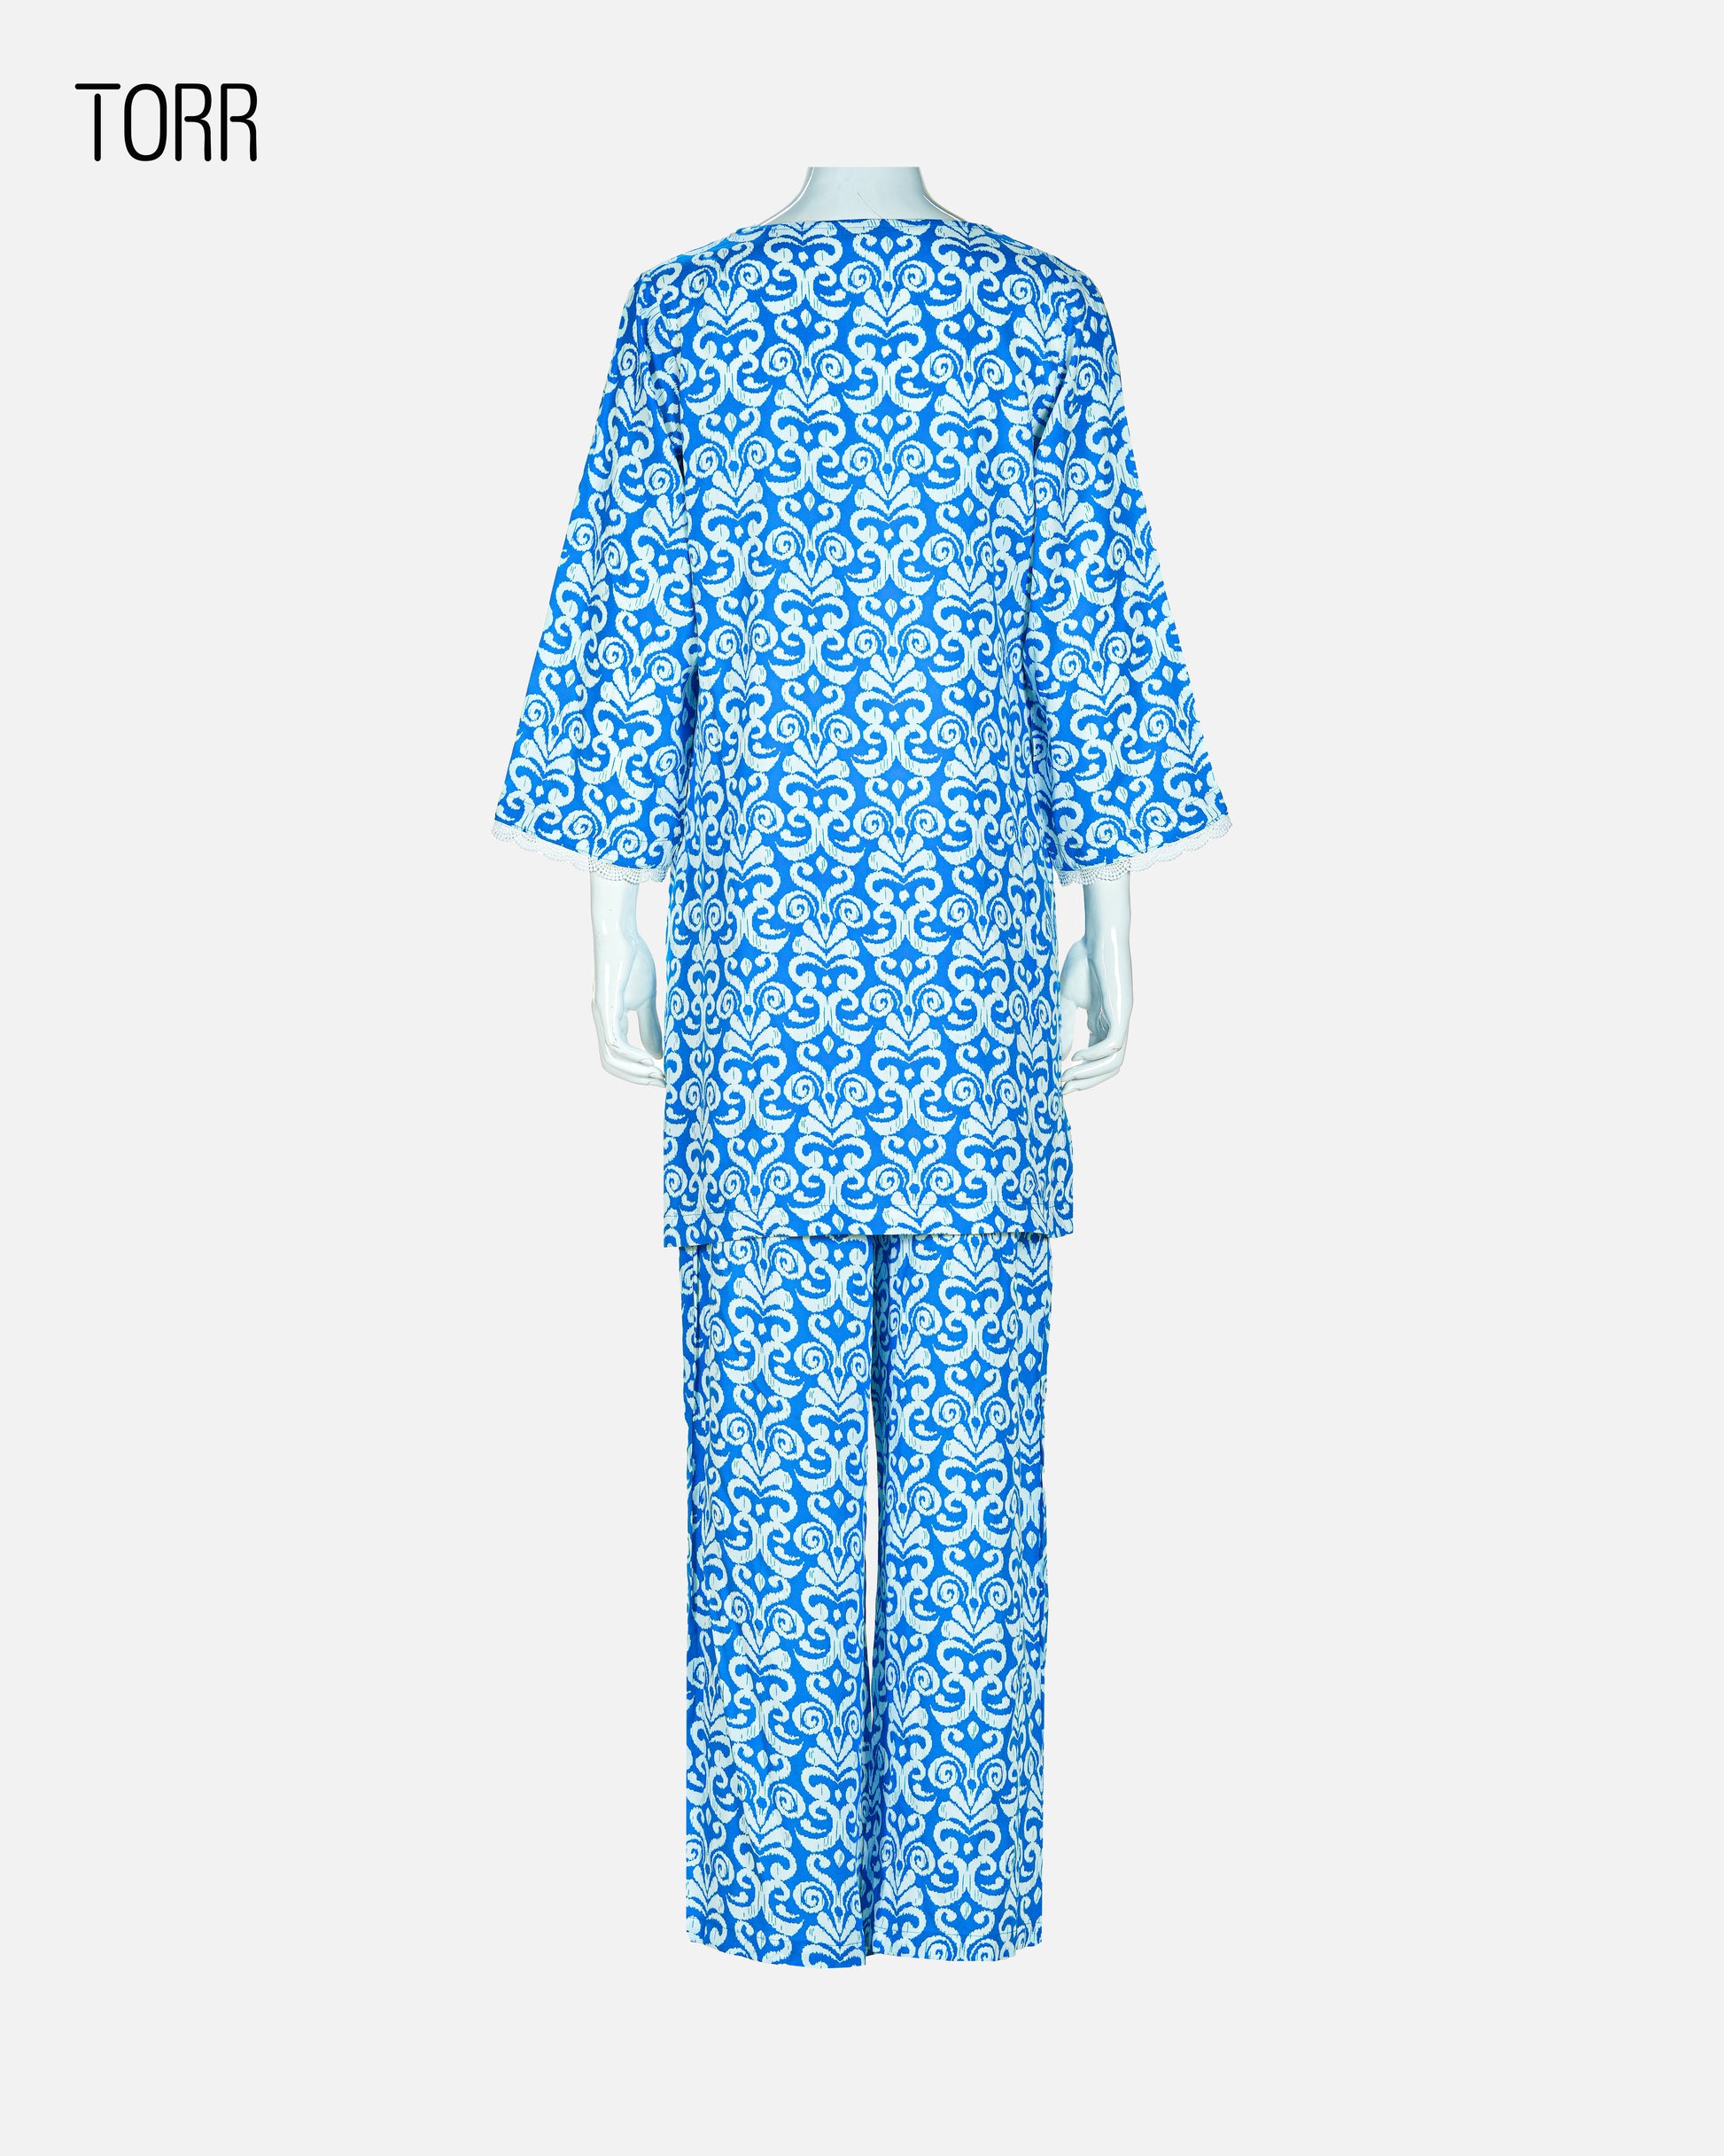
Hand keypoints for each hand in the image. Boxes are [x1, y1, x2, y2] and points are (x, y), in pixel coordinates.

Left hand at [589, 875, 665, 1086]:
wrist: (622, 934)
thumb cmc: (633, 961)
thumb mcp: (647, 999)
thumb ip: (651, 1026)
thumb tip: (658, 1054)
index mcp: (610, 1022)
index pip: (617, 1059)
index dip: (637, 1073)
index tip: (663, 1078)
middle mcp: (601, 1022)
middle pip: (610, 1065)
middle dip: (636, 1078)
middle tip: (662, 1083)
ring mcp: (601, 1015)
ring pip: (610, 1058)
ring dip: (635, 1072)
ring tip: (658, 1075)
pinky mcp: (605, 1006)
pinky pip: (614, 1041)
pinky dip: (630, 1055)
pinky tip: (648, 1059)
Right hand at [1059, 877, 1132, 1092]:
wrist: (1097, 937)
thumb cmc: (1082, 963)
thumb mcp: (1066, 1001)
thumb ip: (1064, 1027)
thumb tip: (1060, 1056)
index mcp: (1102, 1023)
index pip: (1096, 1059)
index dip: (1080, 1075)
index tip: (1058, 1084)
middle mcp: (1115, 1026)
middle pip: (1108, 1067)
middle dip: (1086, 1082)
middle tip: (1063, 1090)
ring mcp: (1121, 1020)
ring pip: (1114, 1062)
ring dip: (1091, 1075)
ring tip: (1069, 1078)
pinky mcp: (1123, 1012)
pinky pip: (1114, 1045)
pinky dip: (1096, 1055)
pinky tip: (1077, 1057)